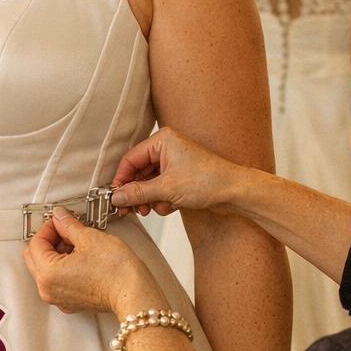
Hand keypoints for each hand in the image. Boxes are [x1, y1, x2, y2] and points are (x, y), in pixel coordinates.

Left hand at [22, 207, 163, 315]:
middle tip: (67, 229)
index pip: (36, 243)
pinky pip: (58, 281)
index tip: (60, 220)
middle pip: (35, 257)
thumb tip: (60, 217)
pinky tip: (81, 257)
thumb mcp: (89, 238)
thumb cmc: (116, 272)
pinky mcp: (70, 303)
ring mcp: (58, 299)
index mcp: (47, 274)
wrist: (134, 294)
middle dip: (50, 240)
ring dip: (57, 253)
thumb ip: (68, 225)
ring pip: (46, 269)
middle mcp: (48, 290)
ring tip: (78, 243)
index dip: (48, 226)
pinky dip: (64, 267)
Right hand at [110, 127, 242, 217]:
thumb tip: (116, 197)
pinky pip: (160, 189)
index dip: (121, 180)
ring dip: (150, 199)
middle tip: (131, 209)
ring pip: (148, 183)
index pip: (130, 159)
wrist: (235, 192)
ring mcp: (173, 163)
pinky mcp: (179, 176)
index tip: (115, 197)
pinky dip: (162, 200)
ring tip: (154, 208)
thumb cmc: (208, 181)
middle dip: (137, 193)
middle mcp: (166, 148)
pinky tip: (171, 205)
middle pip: (138, 172)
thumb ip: (137, 193)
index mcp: (162, 141)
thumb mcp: (166, 189)